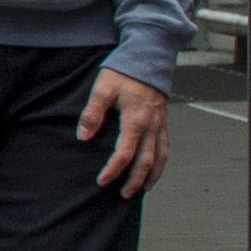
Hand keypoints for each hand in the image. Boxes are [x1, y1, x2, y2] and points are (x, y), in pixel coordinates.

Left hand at [81, 68, 170, 195]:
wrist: (149, 56)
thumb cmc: (124, 71)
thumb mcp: (102, 89)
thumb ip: (92, 114)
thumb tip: (83, 137)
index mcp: (135, 119)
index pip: (124, 152)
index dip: (113, 169)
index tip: (102, 180)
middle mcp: (152, 124)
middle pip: (147, 160)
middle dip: (135, 180)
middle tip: (124, 194)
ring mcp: (161, 123)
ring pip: (161, 156)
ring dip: (153, 175)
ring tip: (143, 189)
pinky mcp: (164, 120)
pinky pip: (166, 146)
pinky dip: (162, 161)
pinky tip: (155, 168)